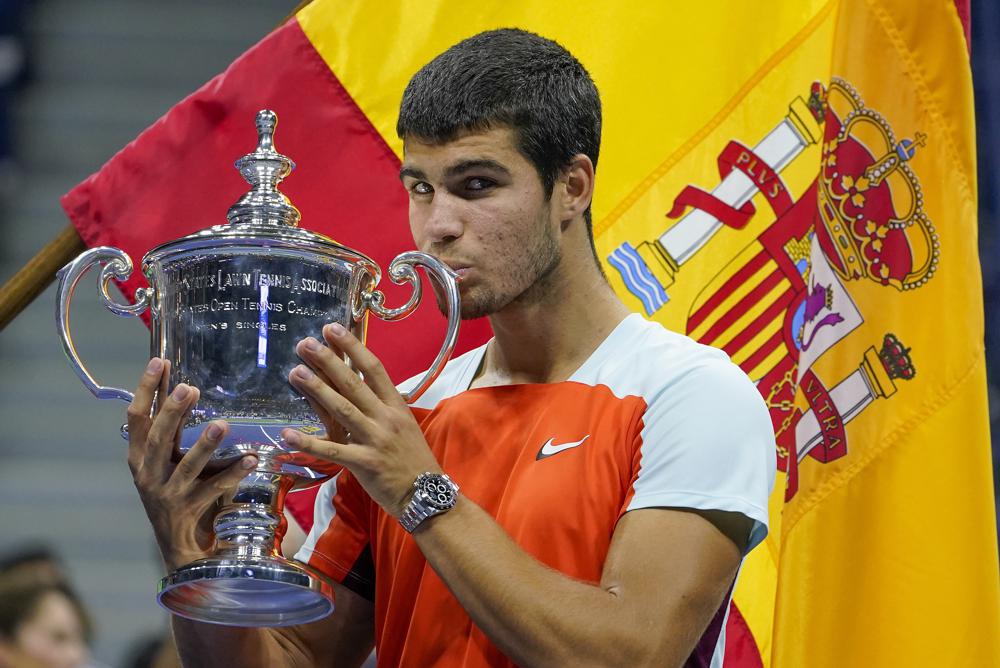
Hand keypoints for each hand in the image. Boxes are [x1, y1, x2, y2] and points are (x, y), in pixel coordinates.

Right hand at [127, 358, 257, 570]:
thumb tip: (184, 385)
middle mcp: (148, 474)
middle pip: (158, 438)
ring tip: (222, 424)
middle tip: (191, 388)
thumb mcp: (168, 459)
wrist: (180, 545)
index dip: (146, 389)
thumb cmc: (176, 490)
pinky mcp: (190, 509)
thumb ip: (174, 428)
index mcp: (139, 456)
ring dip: (205, 444)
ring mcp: (168, 493)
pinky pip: (214, 488)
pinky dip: (233, 473)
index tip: (159, 361)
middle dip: (173, 412)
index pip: (136, 417)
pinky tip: (251, 459)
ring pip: (187, 466)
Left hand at [283, 323, 440, 516]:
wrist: (426, 494)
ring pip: (342, 409)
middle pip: (354, 384)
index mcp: (396, 406)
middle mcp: (386, 418)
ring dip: (317, 389)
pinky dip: (308, 442)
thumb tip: (362, 385)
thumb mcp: (404, 425)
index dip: (353, 347)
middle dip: (329, 361)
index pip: (374, 369)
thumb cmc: (413, 459)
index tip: (333, 330)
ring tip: (295, 371)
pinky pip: (332, 450)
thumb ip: (383, 406)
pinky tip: (288, 434)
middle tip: (306, 343)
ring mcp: (375, 440)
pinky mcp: (363, 463)